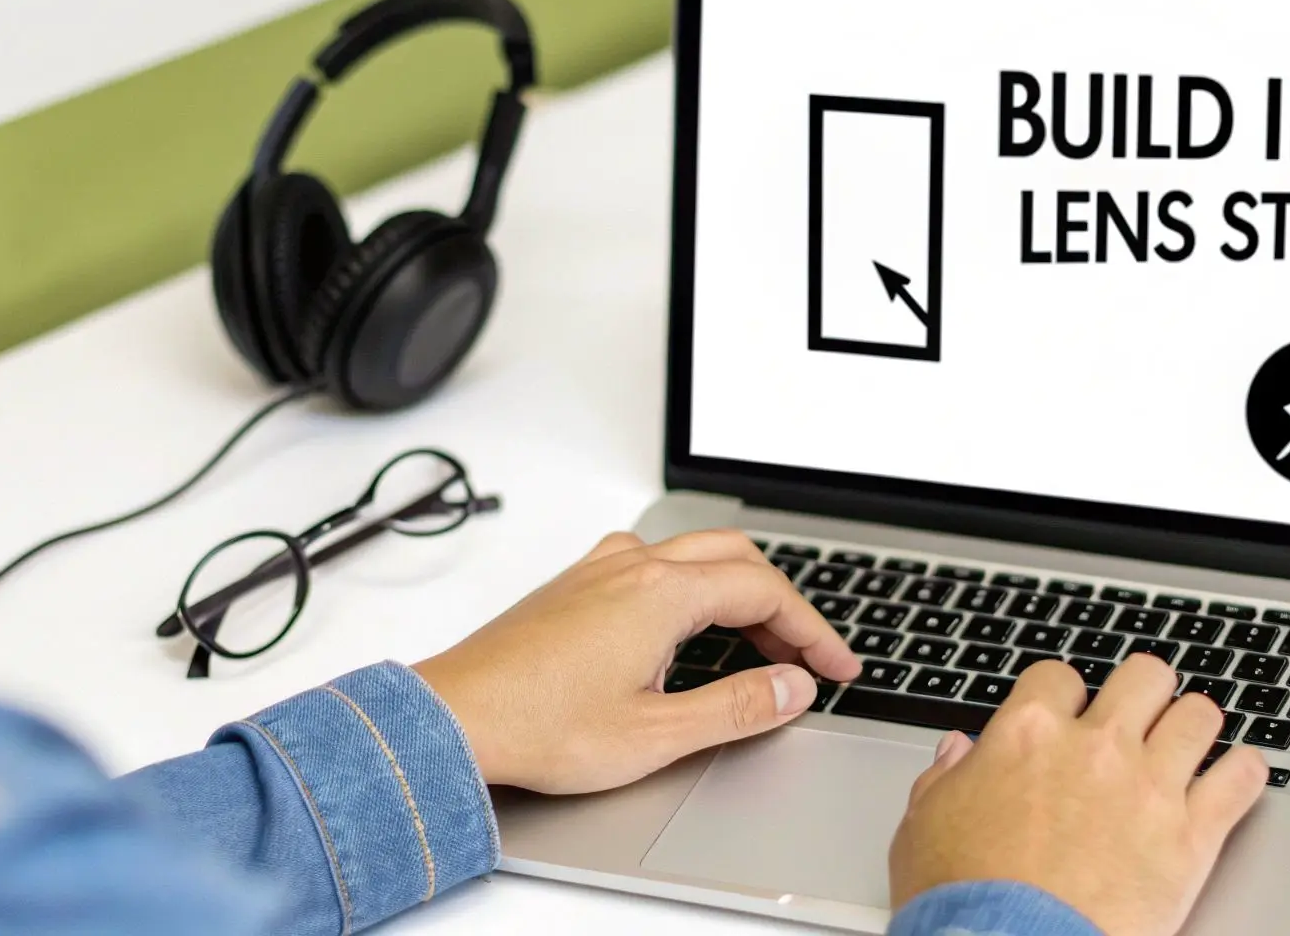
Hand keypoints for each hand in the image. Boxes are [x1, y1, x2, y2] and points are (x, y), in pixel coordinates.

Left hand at [414, 529, 861, 793]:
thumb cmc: (538, 726)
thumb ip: (736, 707)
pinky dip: (692, 585)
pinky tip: (686, 628)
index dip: (813, 630)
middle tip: (806, 656)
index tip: (837, 666)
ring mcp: (598, 571)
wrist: (453, 718)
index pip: (764, 591)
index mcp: (661, 593)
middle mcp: (632, 568)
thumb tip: (792, 687)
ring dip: (737, 589)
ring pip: (692, 554)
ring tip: (757, 642)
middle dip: (782, 604)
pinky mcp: (574, 586)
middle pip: (735, 558)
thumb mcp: (657, 734)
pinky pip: (653, 562)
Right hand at [889, 655, 1267, 935]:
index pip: (1059, 676)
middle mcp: (1095, 748)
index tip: (1067, 714)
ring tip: (1190, 740)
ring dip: (1194, 725)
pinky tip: (1237, 775)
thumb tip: (957, 754)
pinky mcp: (1192, 836)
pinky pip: (1242, 779)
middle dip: (1143, 692)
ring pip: (1198, 715)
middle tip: (1139, 714)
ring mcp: (1149, 787)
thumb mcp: (924, 827)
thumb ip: (944, 779)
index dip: (1064, 695)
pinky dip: (1245, 773)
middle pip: (1144, 676)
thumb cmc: (965, 901)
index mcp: (1028, 735)